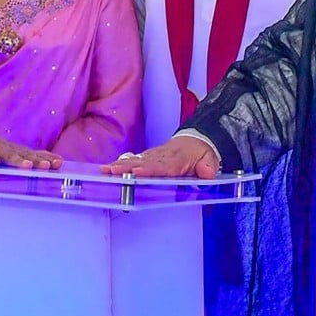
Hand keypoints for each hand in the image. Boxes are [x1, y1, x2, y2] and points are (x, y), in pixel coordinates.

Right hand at [0, 126, 62, 169]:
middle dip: (37, 160)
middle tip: (48, 165)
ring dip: (17, 160)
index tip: (59, 162)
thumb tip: (39, 167)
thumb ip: (20, 160)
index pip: (33, 154)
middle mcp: (6, 148)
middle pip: (24, 155)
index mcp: (14, 151)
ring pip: (7, 155)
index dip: (46, 157)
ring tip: (27, 166)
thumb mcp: (6, 155)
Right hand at [100, 136, 219, 178]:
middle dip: (126, 167)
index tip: (137, 172)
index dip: (149, 169)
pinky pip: (133, 160)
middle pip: (143, 163)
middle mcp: (162, 156)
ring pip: (135, 160)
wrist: (195, 141)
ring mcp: (153, 156)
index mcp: (177, 159)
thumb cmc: (201, 154)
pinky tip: (108, 168)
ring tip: (105, 170)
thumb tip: (207, 174)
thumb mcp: (210, 160)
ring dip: (119, 166)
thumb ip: (209, 167)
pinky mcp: (148, 157)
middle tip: (111, 171)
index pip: (162, 166)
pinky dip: (120, 163)